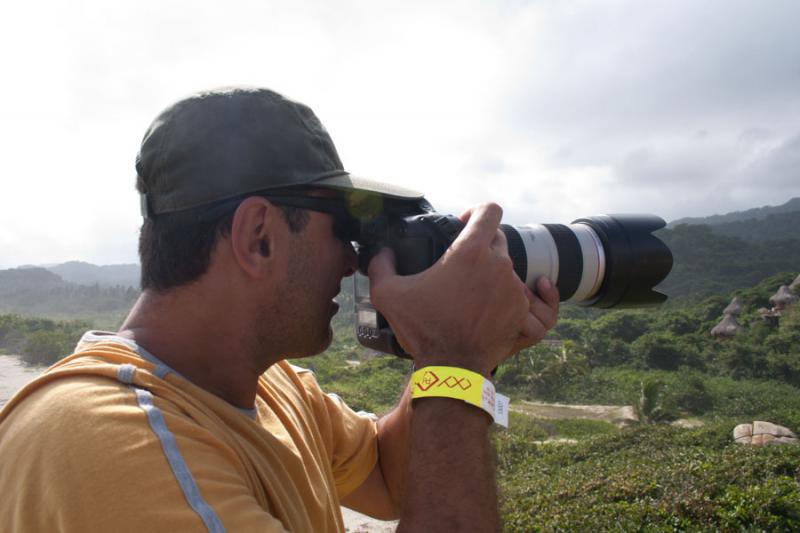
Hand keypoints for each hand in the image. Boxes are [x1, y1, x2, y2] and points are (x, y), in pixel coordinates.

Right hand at [368, 203, 558, 375]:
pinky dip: (527, 294)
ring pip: (509, 269)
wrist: (451, 368)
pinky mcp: (523, 313)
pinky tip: (532, 289)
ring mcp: (514, 290)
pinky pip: (531, 296)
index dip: (477, 212)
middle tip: (461, 265)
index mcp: (470, 252)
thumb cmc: (422, 328)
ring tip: (474, 291)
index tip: (463, 224)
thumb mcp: (388, 294)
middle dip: (480, 247)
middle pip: (497, 240)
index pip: (489, 211)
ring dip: (493, 274)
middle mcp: (499, 265)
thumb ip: (381, 265)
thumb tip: (381, 252)